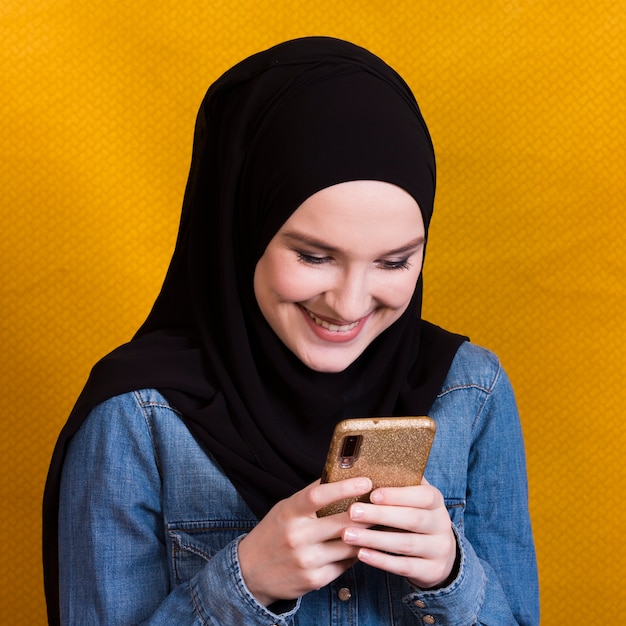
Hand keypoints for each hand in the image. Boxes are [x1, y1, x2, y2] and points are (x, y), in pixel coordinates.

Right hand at [238, 477, 371, 605]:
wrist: (251, 572)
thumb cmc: (274, 533)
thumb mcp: (286, 508)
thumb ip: (310, 496)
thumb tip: (340, 475)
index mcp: (290, 513)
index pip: (318, 496)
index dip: (344, 487)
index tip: (366, 480)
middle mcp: (297, 536)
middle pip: (341, 522)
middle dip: (367, 513)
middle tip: (385, 504)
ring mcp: (306, 560)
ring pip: (349, 545)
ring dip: (367, 535)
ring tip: (381, 524)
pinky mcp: (315, 580)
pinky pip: (345, 565)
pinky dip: (356, 554)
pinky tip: (362, 545)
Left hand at [341, 479, 457, 588]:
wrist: (441, 553)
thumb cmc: (416, 517)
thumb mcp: (413, 500)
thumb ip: (398, 486)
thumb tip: (367, 468)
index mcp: (436, 501)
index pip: (422, 495)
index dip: (397, 495)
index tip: (372, 494)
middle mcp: (441, 524)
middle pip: (412, 519)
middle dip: (380, 515)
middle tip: (352, 512)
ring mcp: (439, 550)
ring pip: (406, 544)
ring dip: (374, 539)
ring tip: (348, 535)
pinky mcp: (432, 572)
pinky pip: (404, 567)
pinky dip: (381, 560)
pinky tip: (361, 554)